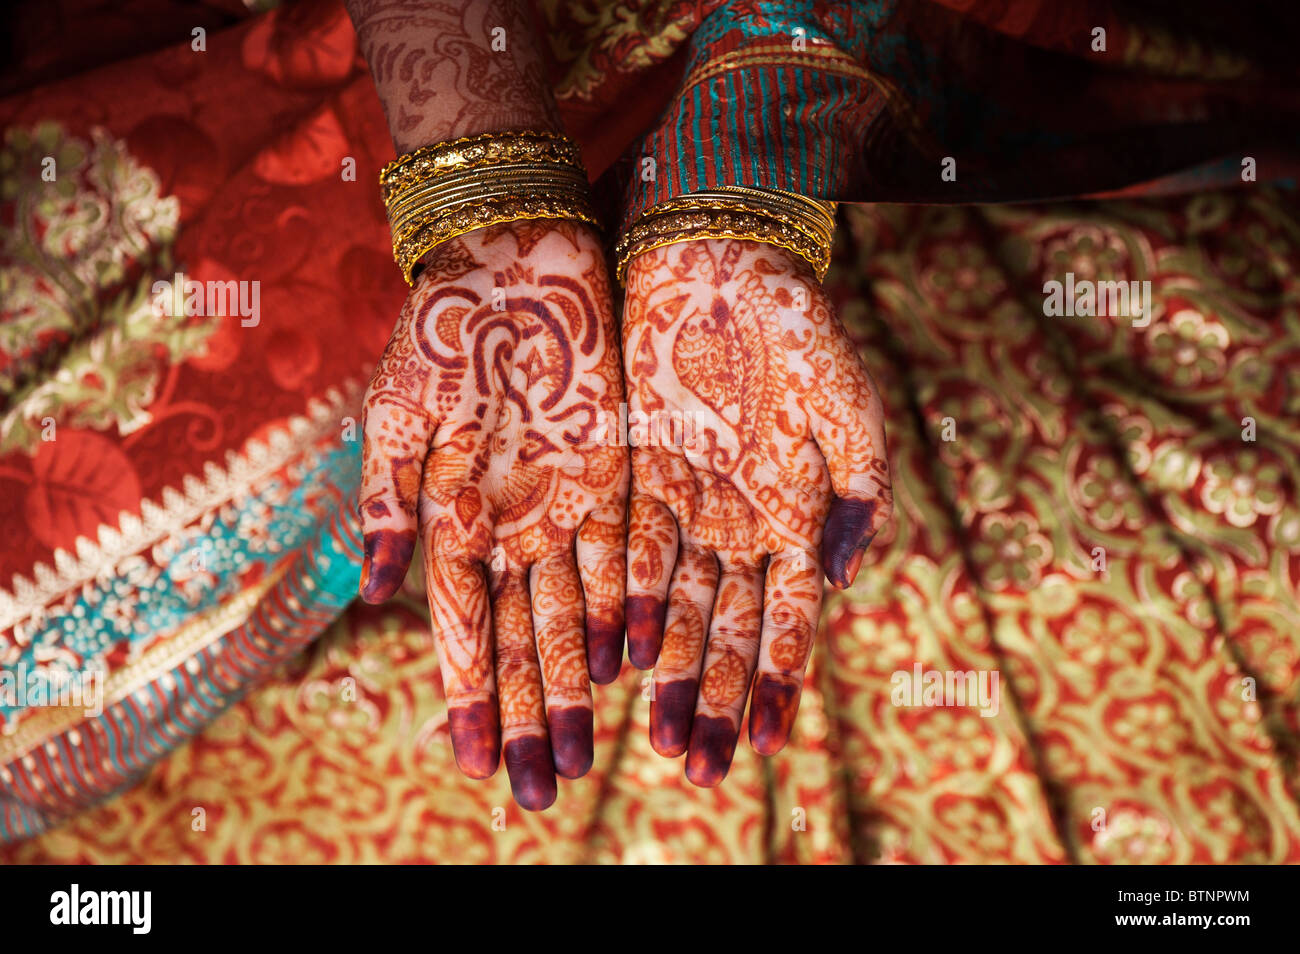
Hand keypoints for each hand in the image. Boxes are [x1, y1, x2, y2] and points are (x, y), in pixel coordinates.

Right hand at [358, 220, 627, 809]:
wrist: (513, 259)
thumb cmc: (442, 329)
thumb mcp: (403, 411)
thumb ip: (392, 498)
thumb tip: (376, 586)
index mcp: (452, 515)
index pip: (459, 626)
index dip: (467, 694)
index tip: (473, 763)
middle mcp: (510, 525)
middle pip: (521, 640)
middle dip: (529, 716)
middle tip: (538, 791)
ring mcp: (563, 504)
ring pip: (573, 614)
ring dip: (576, 687)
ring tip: (582, 756)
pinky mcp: (613, 472)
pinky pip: (622, 555)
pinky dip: (622, 610)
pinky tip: (624, 667)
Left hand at [622, 239, 891, 785]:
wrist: (719, 260)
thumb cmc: (796, 328)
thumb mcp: (848, 408)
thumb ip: (856, 494)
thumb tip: (842, 580)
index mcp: (794, 514)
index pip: (787, 618)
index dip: (775, 679)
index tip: (764, 742)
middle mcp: (738, 522)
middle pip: (726, 629)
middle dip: (714, 699)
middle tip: (697, 769)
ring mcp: (686, 504)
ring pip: (676, 605)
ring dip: (669, 672)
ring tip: (656, 736)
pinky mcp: (635, 474)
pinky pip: (631, 551)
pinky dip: (627, 603)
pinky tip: (619, 656)